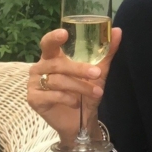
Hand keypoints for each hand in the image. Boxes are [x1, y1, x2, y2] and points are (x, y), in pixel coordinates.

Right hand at [27, 27, 121, 148]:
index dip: (54, 38)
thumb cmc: (85, 92)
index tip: (64, 33)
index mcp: (52, 57)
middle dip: (79, 69)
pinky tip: (76, 103)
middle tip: (97, 73)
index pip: (48, 43)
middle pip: (57, 63)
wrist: (80, 121)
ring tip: (97, 92)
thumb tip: (117, 31)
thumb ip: (106, 52)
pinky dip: (68, 98)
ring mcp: (34, 83)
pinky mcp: (34, 99)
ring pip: (57, 80)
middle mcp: (40, 67)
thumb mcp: (99, 71)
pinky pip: (52, 95)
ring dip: (80, 86)